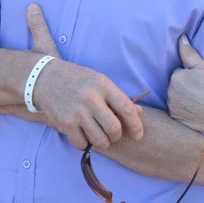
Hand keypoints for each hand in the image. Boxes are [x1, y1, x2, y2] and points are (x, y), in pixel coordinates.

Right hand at [26, 4, 143, 150]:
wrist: (46, 77)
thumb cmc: (78, 79)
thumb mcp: (100, 81)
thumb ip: (118, 97)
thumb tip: (139, 113)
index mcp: (104, 85)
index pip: (126, 108)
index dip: (136, 125)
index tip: (138, 134)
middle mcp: (92, 99)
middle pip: (114, 128)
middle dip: (117, 136)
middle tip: (114, 135)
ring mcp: (78, 112)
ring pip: (99, 140)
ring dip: (103, 143)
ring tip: (101, 137)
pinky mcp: (65, 123)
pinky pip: (82, 144)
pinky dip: (86, 144)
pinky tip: (85, 136)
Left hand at [167, 36, 203, 134]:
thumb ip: (189, 53)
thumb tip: (181, 38)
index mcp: (176, 78)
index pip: (178, 72)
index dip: (190, 75)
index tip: (201, 80)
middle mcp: (170, 93)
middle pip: (175, 84)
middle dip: (184, 85)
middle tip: (201, 89)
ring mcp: (172, 108)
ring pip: (175, 96)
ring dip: (182, 96)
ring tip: (199, 99)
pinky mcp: (176, 119)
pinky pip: (176, 109)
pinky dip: (183, 108)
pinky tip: (195, 108)